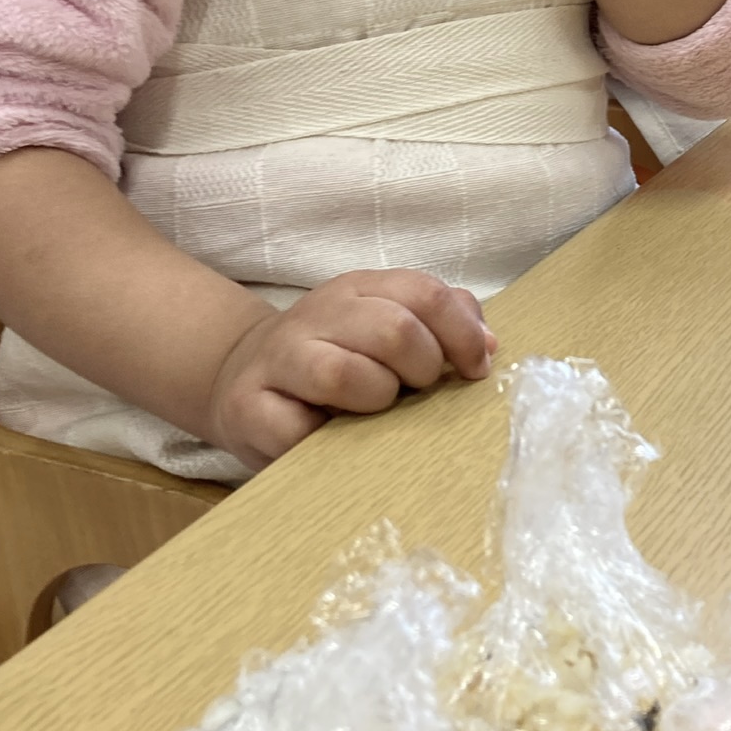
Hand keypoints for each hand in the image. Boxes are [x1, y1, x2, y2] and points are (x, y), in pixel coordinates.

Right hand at [205, 270, 495, 472]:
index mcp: (359, 289)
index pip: (424, 293)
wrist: (243, 379)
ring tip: (375, 410)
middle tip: (419, 391)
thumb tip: (487, 346)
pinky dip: (325, 441)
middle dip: (423, 369)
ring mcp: (280, 358)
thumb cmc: (336, 360)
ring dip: (375, 401)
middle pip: (393, 330)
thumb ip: (442, 325)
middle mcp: (319, 314)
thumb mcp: (388, 326)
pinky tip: (328, 438)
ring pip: (344, 375)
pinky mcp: (250, 406)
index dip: (461, 335)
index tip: (475, 370)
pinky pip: (299, 428)